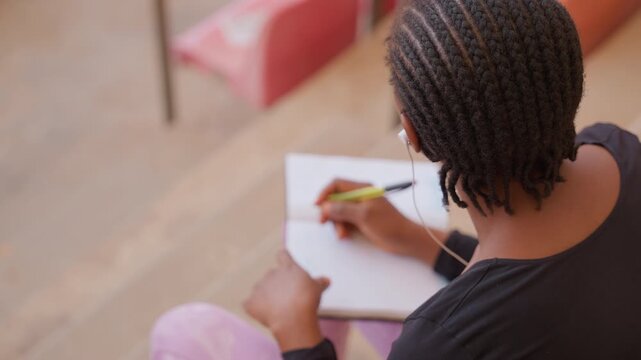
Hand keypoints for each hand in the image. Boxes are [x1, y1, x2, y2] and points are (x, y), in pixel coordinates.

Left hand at [244, 251, 329, 351]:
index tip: (284, 261)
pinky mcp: (251, 301)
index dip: (283, 258)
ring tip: (277, 309)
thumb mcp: (318, 288)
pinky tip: (264, 315)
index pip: (282, 255)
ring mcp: (259, 287)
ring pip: (260, 289)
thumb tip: (326, 280)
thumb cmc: (307, 300)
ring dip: (266, 296)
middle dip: (276, 285)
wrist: (292, 317)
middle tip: (286, 297)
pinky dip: (255, 308)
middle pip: (271, 275)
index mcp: (288, 268)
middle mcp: (271, 274)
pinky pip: (250, 304)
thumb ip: (320, 282)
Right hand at [316, 178, 447, 263]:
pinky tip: (346, 236)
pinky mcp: (361, 221)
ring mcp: (360, 209)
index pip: (337, 184)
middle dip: (330, 212)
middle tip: (324, 223)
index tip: (317, 206)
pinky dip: (342, 228)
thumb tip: (325, 206)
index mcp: (362, 189)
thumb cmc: (389, 225)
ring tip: (342, 235)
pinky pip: (345, 221)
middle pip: (335, 199)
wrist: (406, 240)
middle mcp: (359, 197)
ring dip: (336, 223)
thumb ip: (343, 209)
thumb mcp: (364, 216)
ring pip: (338, 212)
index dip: (324, 193)